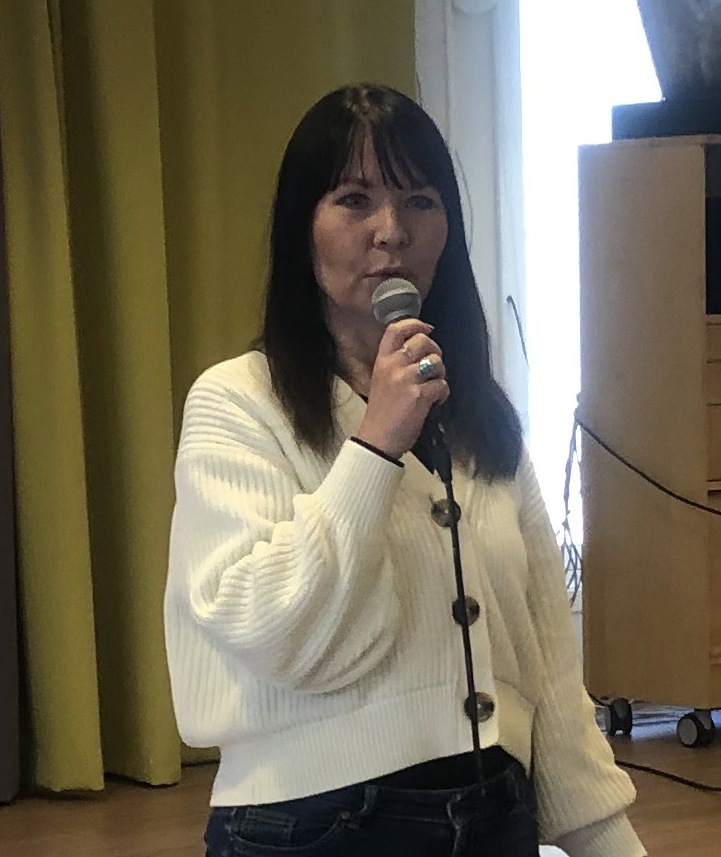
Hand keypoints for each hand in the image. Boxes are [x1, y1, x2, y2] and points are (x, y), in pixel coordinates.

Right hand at [356, 318, 448, 458]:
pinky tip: (436, 400)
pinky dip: (443, 393)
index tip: (427, 328)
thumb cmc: (381, 413)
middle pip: (422, 341)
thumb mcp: (381, 380)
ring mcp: (406, 380)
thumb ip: (396, 364)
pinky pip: (442, 385)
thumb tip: (420, 352)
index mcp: (382, 361)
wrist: (378, 440)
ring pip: (436, 362)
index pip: (396, 329)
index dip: (415, 324)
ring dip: (440, 374)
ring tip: (433, 386)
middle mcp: (392, 366)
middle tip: (434, 366)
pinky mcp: (419, 396)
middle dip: (435, 351)